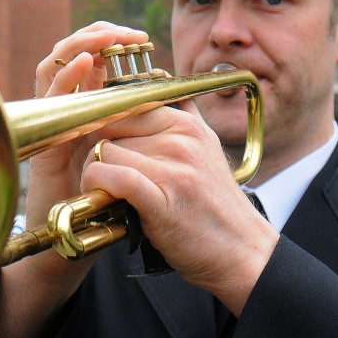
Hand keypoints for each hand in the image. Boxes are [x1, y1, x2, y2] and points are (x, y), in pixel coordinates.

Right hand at [0, 21, 150, 337]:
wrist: (68, 254)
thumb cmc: (103, 212)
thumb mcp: (130, 167)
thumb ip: (140, 138)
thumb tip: (175, 105)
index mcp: (86, 115)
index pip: (93, 64)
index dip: (111, 43)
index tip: (141, 36)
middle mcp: (63, 116)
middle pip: (70, 58)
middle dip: (97, 36)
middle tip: (127, 31)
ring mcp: (48, 129)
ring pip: (52, 71)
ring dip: (79, 48)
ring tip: (105, 38)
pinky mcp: (40, 146)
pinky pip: (46, 105)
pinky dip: (64, 80)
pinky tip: (85, 65)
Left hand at [80, 101, 278, 314]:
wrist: (242, 252)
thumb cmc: (216, 207)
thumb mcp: (206, 150)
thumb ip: (184, 118)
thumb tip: (160, 85)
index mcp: (187, 125)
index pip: (124, 106)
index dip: (102, 126)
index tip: (98, 147)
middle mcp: (181, 140)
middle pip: (110, 129)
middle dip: (96, 151)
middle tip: (102, 176)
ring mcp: (173, 169)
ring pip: (105, 152)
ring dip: (95, 173)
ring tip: (106, 192)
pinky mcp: (162, 200)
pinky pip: (113, 177)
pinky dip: (97, 185)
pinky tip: (102, 198)